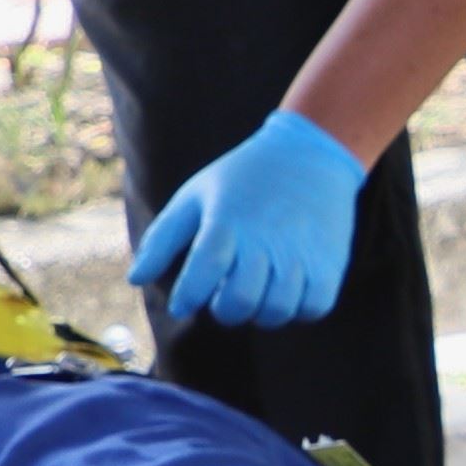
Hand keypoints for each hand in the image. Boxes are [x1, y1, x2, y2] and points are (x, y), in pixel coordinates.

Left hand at [135, 107, 367, 329]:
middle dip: (224, 310)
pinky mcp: (330, 261)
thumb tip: (136, 280)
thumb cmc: (242, 180)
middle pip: (238, 303)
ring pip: (276, 311)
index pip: (201, 276)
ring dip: (260, 312)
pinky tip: (286, 290)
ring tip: (257, 293)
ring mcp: (300, 252)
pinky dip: (298, 308)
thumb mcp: (196, 196)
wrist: (310, 154)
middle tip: (224, 296)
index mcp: (226, 222)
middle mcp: (264, 240)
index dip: (187, 298)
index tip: (183, 303)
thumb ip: (162, 239)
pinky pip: (313, 307)